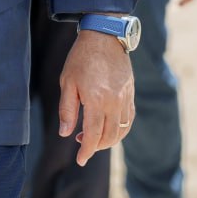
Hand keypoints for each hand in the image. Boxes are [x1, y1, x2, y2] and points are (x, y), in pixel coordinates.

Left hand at [58, 29, 134, 165]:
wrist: (104, 37)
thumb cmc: (80, 58)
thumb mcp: (67, 81)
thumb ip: (67, 109)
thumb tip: (65, 134)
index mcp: (96, 100)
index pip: (93, 135)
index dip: (86, 150)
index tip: (80, 160)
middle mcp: (114, 103)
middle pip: (109, 136)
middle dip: (95, 146)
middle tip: (81, 144)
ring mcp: (125, 99)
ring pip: (121, 131)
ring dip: (108, 140)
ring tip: (92, 137)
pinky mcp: (131, 95)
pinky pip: (128, 120)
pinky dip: (120, 129)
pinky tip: (108, 127)